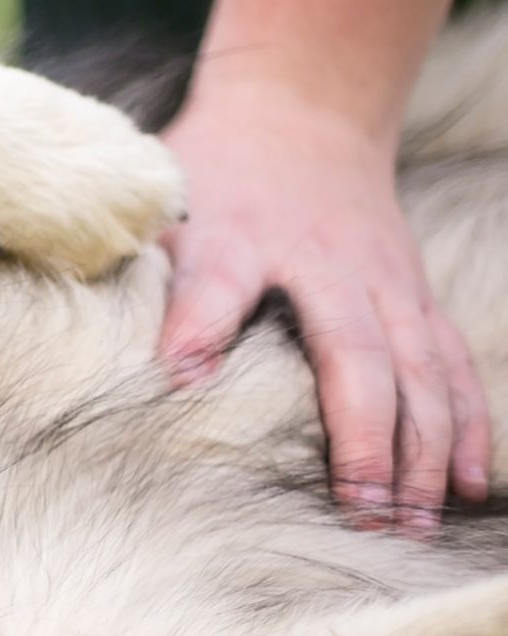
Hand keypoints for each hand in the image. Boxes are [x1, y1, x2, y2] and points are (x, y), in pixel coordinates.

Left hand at [158, 83, 487, 531]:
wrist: (300, 114)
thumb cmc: (218, 176)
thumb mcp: (171, 208)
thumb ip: (169, 279)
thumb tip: (172, 366)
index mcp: (252, 240)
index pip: (222, 283)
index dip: (201, 326)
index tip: (186, 382)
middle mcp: (338, 267)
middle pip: (360, 356)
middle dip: (368, 437)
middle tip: (362, 513)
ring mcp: (390, 285)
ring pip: (422, 371)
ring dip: (425, 448)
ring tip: (416, 521)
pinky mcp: (416, 299)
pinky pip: (451, 366)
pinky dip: (463, 424)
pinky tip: (466, 485)